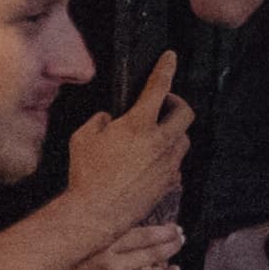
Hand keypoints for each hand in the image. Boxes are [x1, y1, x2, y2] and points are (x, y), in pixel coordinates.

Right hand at [22, 209, 185, 269]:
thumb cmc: (44, 250)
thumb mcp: (67, 228)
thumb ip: (91, 222)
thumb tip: (111, 212)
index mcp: (103, 241)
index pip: (144, 234)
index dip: (164, 232)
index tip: (175, 228)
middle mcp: (112, 264)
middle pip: (153, 255)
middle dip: (171, 247)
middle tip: (180, 241)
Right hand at [57, 54, 190, 234]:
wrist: (98, 212)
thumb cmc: (87, 173)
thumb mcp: (83, 137)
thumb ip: (100, 121)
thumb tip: (110, 119)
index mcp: (139, 124)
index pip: (159, 87)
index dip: (165, 68)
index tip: (170, 57)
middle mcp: (160, 141)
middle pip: (185, 113)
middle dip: (177, 103)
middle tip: (163, 105)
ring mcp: (168, 163)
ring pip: (183, 139)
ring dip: (172, 133)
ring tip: (154, 137)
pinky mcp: (169, 183)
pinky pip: (175, 164)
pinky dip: (166, 158)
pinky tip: (149, 164)